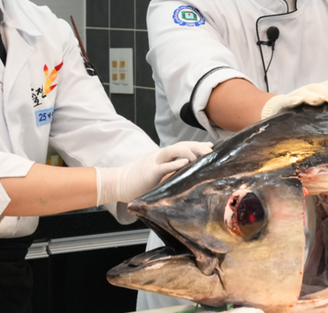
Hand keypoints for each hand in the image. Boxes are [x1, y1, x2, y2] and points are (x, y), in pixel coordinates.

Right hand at [95, 141, 212, 204]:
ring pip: (173, 150)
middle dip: (197, 146)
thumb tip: (185, 174)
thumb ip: (169, 172)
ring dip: (189, 151)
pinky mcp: (149, 172)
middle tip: (210, 152)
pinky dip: (175, 163)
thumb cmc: (137, 182)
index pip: (182, 146)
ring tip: (201, 156)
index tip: (210, 147)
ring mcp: (154, 162)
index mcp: (162, 157)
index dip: (196, 145)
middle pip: (181, 145)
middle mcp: (159, 156)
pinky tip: (186, 163)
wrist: (117, 183)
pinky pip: (163, 166)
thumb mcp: (157, 174)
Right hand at [260, 80, 327, 119]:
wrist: (279, 111)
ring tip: (320, 100)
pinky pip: (287, 101)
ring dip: (313, 95)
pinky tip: (298, 101)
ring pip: (305, 93)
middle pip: (319, 88)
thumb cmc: (305, 109)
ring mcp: (295, 96)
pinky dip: (293, 100)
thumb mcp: (320, 104)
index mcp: (318, 91)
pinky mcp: (283, 105)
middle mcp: (308, 91)